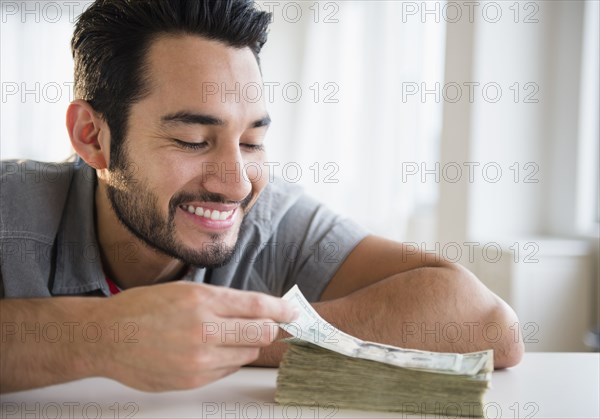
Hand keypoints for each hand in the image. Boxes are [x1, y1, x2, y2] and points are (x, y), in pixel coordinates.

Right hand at [89, 282, 296, 390]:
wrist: (107, 338)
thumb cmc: (142, 309)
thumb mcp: (184, 290)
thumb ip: (221, 301)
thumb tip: (256, 309)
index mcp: (203, 299)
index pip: (258, 306)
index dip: (281, 309)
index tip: (292, 311)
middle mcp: (204, 329)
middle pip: (260, 333)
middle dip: (269, 328)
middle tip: (269, 325)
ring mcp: (200, 358)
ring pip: (246, 353)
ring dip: (245, 344)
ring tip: (224, 336)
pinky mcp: (193, 379)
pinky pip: (228, 369)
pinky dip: (228, 359)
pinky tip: (210, 350)